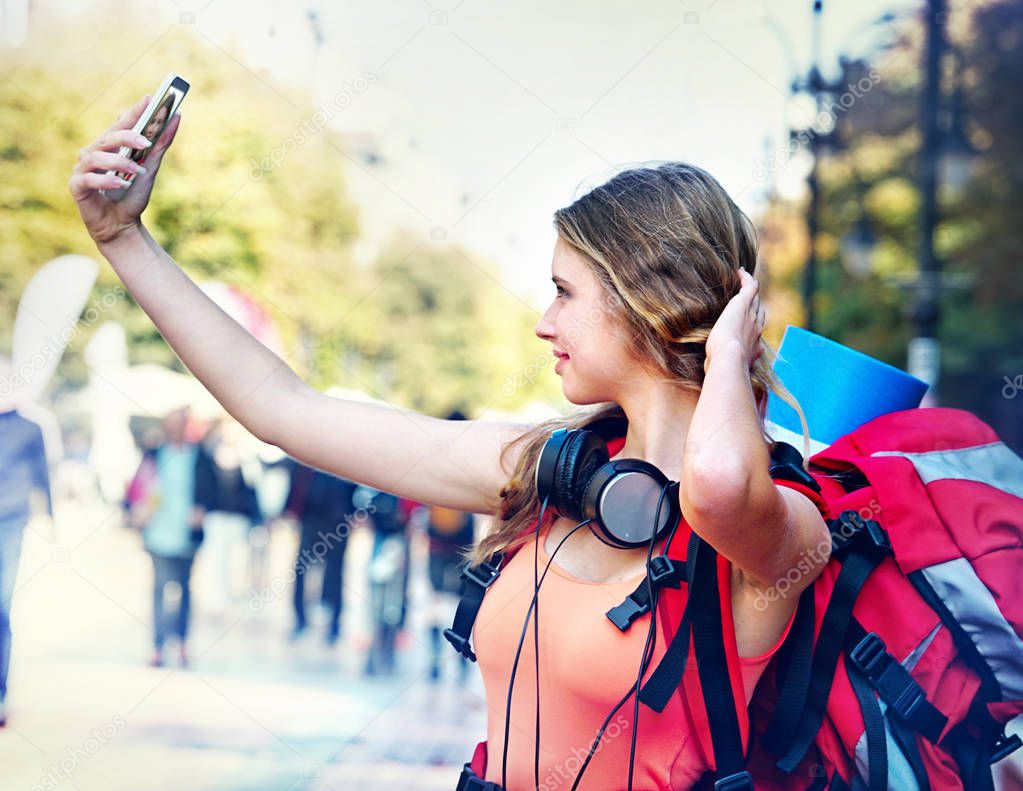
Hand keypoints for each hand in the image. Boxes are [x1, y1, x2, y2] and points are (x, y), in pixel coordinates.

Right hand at [69, 94, 181, 245]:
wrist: (123, 227)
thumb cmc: (132, 196)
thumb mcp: (150, 169)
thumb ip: (160, 145)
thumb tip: (177, 117)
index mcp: (110, 146)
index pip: (121, 123)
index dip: (134, 111)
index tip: (150, 99)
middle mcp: (93, 153)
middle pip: (107, 138)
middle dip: (126, 136)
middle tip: (145, 141)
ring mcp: (82, 169)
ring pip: (96, 156)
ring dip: (119, 162)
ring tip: (136, 170)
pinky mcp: (77, 187)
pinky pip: (88, 178)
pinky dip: (105, 180)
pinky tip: (119, 184)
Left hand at [705, 267, 764, 371]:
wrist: (730, 359)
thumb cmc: (722, 367)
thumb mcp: (721, 368)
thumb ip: (716, 366)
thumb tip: (707, 369)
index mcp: (754, 346)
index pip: (756, 331)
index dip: (753, 324)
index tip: (747, 321)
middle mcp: (756, 329)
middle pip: (759, 312)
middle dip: (755, 304)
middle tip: (749, 295)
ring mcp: (752, 315)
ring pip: (756, 298)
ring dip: (751, 289)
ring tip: (745, 280)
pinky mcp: (744, 304)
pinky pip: (750, 287)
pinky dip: (746, 279)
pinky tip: (740, 271)